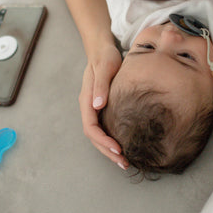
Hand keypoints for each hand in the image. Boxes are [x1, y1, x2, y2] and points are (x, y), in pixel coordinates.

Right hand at [79, 43, 128, 169]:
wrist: (103, 49)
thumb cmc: (105, 57)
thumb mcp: (104, 68)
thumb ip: (101, 86)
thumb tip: (97, 105)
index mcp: (87, 100)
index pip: (91, 128)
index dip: (103, 141)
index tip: (118, 149)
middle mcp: (89, 107)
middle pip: (94, 137)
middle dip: (108, 151)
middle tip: (124, 163)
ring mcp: (95, 108)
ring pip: (99, 134)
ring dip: (109, 149)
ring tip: (125, 160)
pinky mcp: (103, 107)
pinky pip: (105, 127)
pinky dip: (113, 139)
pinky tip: (125, 144)